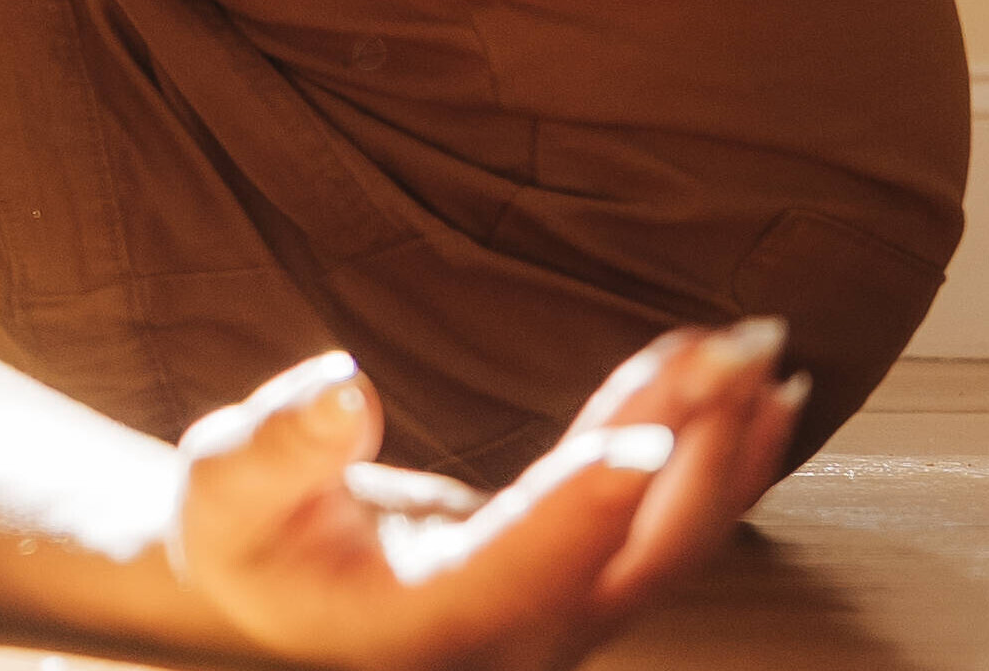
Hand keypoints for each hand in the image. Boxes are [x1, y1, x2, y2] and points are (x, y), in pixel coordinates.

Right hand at [165, 322, 806, 670]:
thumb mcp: (228, 482)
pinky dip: (713, 466)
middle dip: (692, 451)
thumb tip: (341, 387)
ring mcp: (554, 625)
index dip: (581, 507)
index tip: (646, 436)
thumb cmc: (244, 531)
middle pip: (627, 561)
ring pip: (666, 550)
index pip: (515, 573)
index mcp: (417, 632)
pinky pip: (666, 536)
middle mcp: (504, 645)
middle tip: (738, 347)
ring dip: (721, 450)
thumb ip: (280, 443)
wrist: (270, 586)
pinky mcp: (582, 592)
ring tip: (760, 352)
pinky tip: (757, 402)